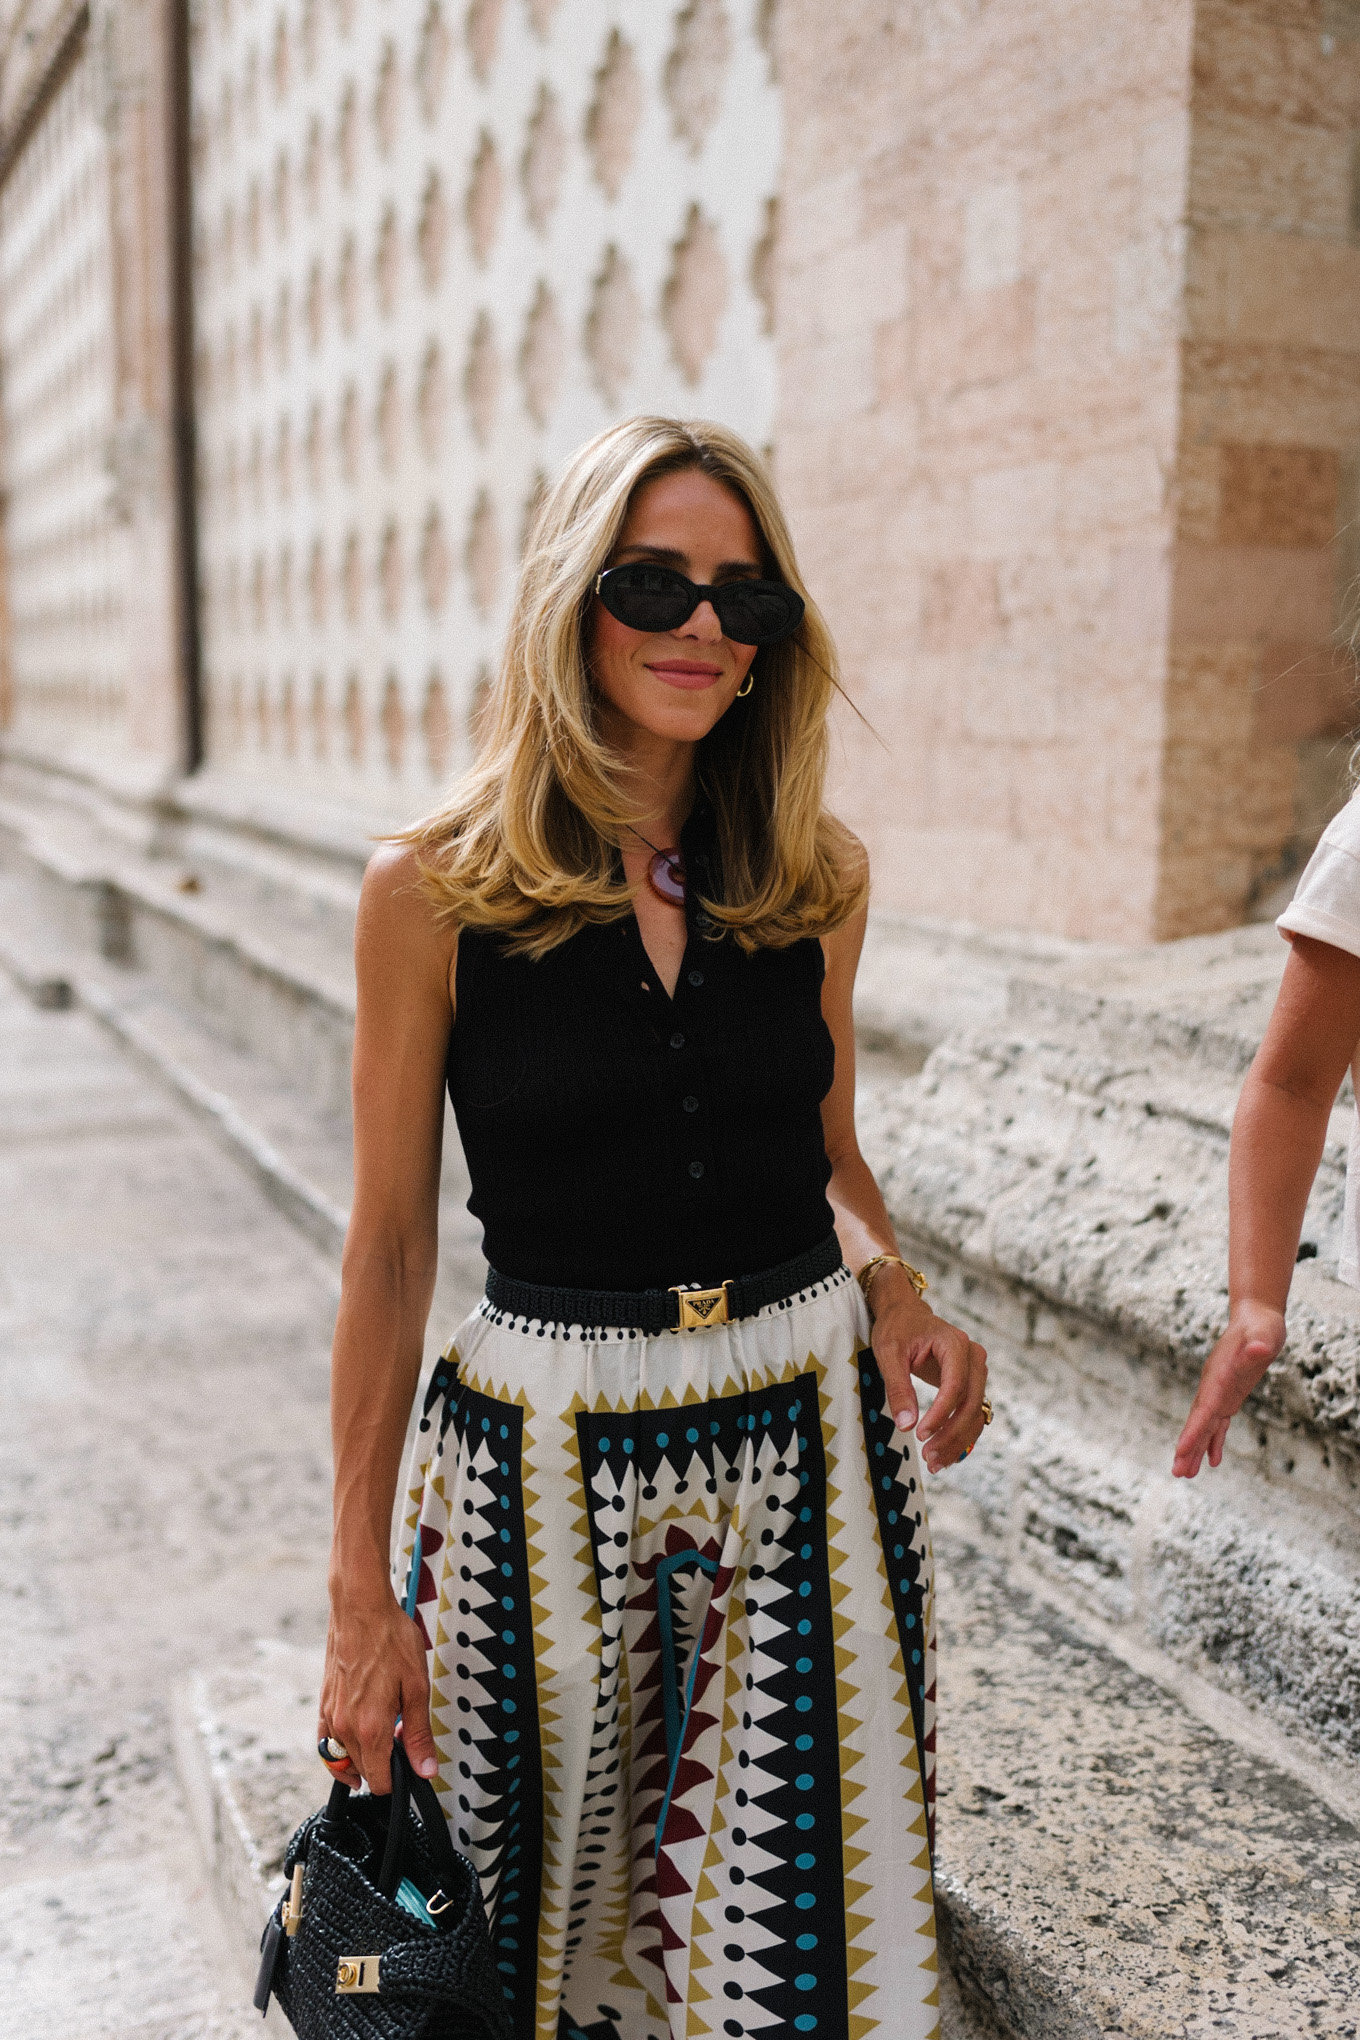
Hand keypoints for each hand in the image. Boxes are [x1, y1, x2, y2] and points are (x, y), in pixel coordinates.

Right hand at [318, 1584, 438, 1793]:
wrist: (361, 1608)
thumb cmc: (389, 1639)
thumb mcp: (417, 1686)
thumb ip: (418, 1734)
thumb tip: (425, 1769)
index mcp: (370, 1728)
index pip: (379, 1782)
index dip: (398, 1780)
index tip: (410, 1768)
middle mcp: (345, 1728)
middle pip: (362, 1773)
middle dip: (384, 1766)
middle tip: (403, 1741)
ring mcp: (330, 1716)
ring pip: (343, 1760)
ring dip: (363, 1758)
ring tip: (384, 1738)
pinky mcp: (323, 1703)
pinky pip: (325, 1742)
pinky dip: (338, 1751)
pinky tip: (355, 1740)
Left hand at [868, 1266, 988, 1472]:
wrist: (906, 1314)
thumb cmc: (897, 1328)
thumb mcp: (889, 1353)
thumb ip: (898, 1388)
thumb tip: (906, 1425)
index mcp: (954, 1344)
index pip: (955, 1385)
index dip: (940, 1413)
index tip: (921, 1433)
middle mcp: (973, 1357)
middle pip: (970, 1402)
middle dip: (951, 1433)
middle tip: (929, 1457)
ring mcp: (975, 1371)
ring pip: (975, 1412)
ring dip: (958, 1440)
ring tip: (935, 1462)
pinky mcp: (971, 1384)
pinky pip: (972, 1413)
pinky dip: (961, 1435)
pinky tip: (946, 1454)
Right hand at [1172, 1300, 1285, 1477]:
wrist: (1256, 1318)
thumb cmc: (1262, 1327)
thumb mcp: (1265, 1335)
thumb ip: (1259, 1344)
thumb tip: (1258, 1350)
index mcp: (1220, 1377)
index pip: (1204, 1408)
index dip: (1193, 1430)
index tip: (1180, 1451)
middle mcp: (1214, 1387)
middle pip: (1198, 1422)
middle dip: (1187, 1447)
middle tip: (1177, 1473)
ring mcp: (1220, 1392)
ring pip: (1205, 1426)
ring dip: (1195, 1449)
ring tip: (1186, 1474)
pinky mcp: (1230, 1395)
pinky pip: (1218, 1423)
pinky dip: (1214, 1441)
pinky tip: (1213, 1460)